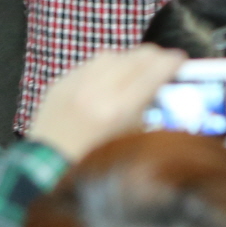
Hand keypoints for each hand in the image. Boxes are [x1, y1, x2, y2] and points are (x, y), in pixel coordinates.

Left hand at [28, 44, 184, 162]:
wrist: (45, 171)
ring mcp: (74, 84)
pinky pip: (88, 65)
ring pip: (111, 55)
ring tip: (137, 69)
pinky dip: (104, 68)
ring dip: (128, 59)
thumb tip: (161, 90)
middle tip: (163, 62)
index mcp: (117, 110)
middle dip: (154, 56)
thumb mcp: (128, 142)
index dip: (171, 62)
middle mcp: (96, 91)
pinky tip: (108, 79)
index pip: (153, 71)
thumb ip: (146, 111)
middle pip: (134, 57)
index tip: (179, 60)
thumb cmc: (92, 164)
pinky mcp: (60, 83)